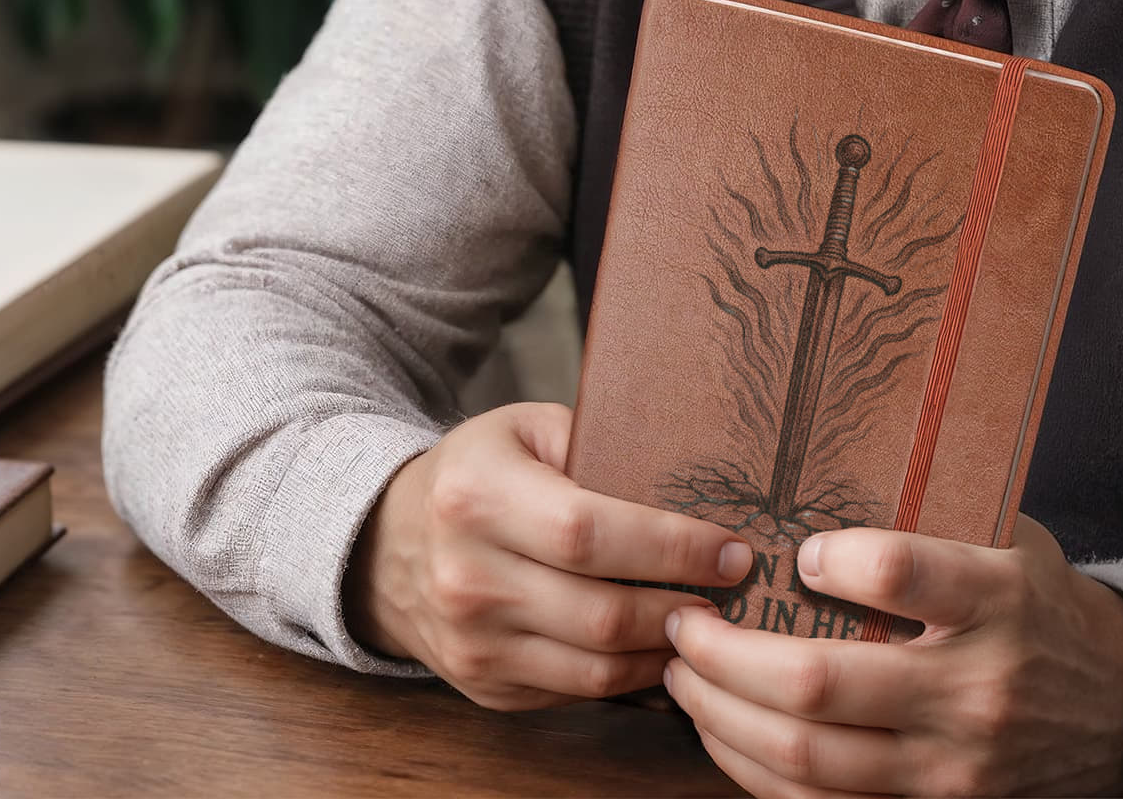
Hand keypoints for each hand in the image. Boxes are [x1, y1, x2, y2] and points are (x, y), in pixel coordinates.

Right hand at [343, 401, 753, 711]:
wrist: (385, 544)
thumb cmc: (479, 472)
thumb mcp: (527, 429)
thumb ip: (600, 443)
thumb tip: (698, 473)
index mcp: (478, 497)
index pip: (590, 534)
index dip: (671, 547)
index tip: (732, 549)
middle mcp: (467, 578)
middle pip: (600, 612)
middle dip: (684, 605)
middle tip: (737, 591)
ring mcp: (472, 644)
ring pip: (594, 668)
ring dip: (665, 648)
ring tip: (711, 620)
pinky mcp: (483, 686)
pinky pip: (575, 693)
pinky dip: (629, 675)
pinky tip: (662, 645)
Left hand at [662, 517, 1122, 796]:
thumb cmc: (1043, 607)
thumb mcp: (1013, 541)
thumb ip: (936, 517)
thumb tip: (827, 467)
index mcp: (996, 600)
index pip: (900, 574)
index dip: (830, 560)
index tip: (791, 548)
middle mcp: (972, 690)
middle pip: (820, 684)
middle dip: (726, 652)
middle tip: (684, 619)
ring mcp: (950, 769)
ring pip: (805, 759)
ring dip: (722, 716)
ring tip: (683, 674)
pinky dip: (755, 774)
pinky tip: (724, 732)